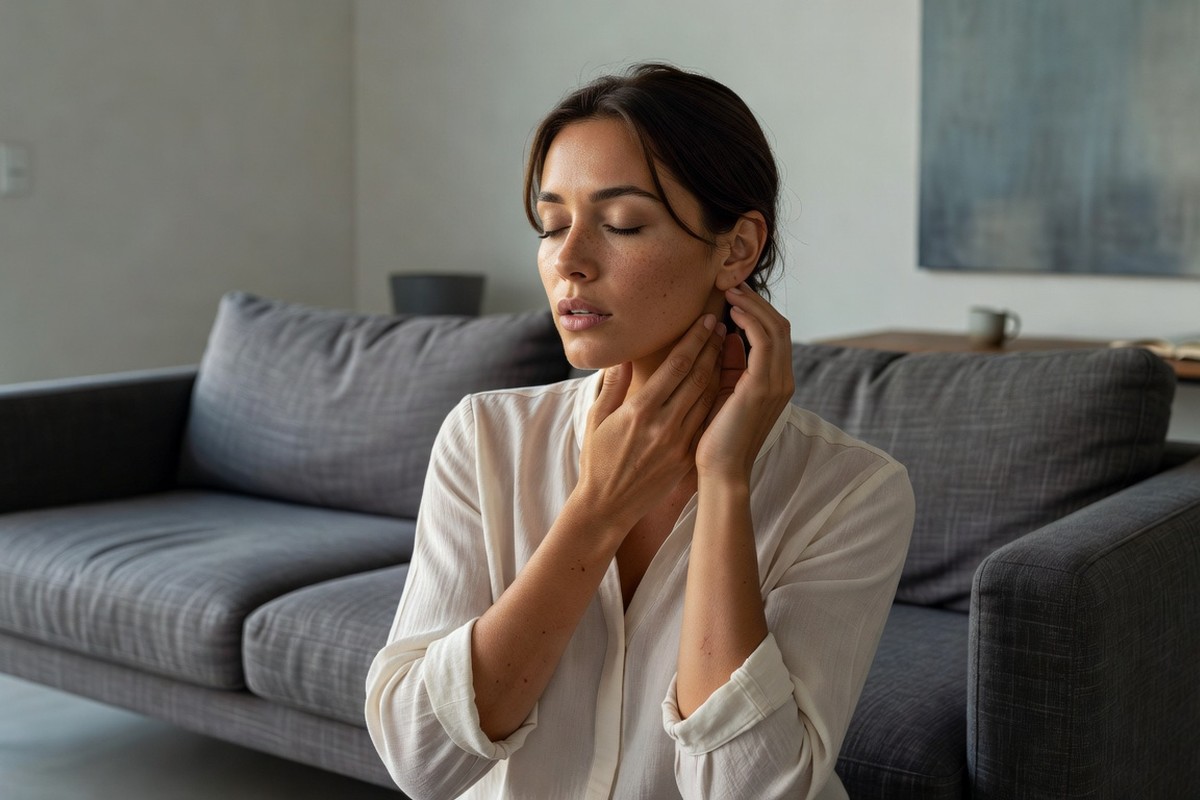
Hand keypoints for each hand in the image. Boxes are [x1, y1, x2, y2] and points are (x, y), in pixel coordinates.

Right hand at [575, 314, 726, 532]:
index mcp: (640, 411)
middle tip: (722, 324)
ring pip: (708, 396)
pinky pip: (706, 419)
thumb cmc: (597, 459)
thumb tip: (624, 355)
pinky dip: (717, 397)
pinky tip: (723, 381)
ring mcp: (679, 442)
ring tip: (726, 346)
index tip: (707, 320)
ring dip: (719, 368)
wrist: (608, 506)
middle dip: (713, 347)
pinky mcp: (686, 456)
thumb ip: (612, 385)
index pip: (676, 366)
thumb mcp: (596, 418)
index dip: (695, 339)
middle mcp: (664, 424)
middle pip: (698, 376)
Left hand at [696, 285, 793, 480]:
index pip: (774, 335)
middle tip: (732, 284)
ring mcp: (776, 383)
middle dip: (757, 302)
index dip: (757, 311)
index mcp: (774, 383)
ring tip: (731, 292)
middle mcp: (782, 380)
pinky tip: (731, 313)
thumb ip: (730, 366)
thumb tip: (726, 336)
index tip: (734, 295)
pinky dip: (750, 322)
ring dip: (753, 306)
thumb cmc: (716, 437)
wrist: (720, 471)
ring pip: (775, 329)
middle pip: (779, 326)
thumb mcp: (724, 393)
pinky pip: (764, 342)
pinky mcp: (763, 387)